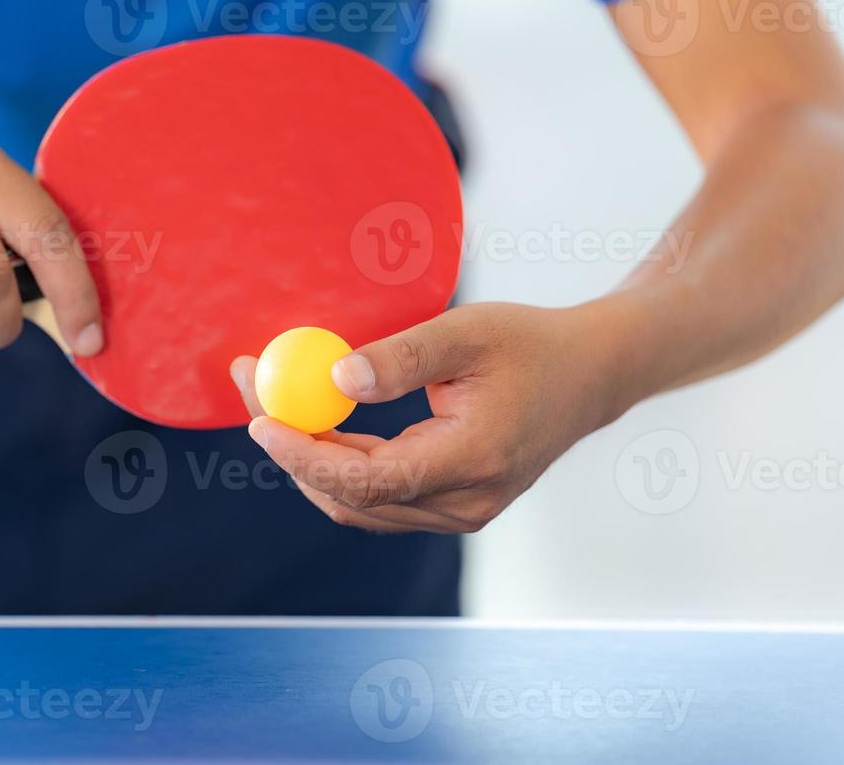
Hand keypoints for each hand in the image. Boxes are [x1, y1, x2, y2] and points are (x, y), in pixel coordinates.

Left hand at [230, 302, 625, 532]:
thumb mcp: (468, 332)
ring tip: (272, 399)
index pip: (368, 480)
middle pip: (352, 496)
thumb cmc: (533, 345)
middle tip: (252, 387)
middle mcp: (465, 503)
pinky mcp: (451, 504)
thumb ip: (402, 356)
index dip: (305, 456)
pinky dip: (338, 464)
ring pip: (359, 504)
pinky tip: (314, 421)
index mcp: (473, 460)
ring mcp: (459, 512)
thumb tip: (334, 378)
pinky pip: (378, 497)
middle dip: (291, 449)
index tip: (260, 418)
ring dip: (309, 458)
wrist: (592, 375)